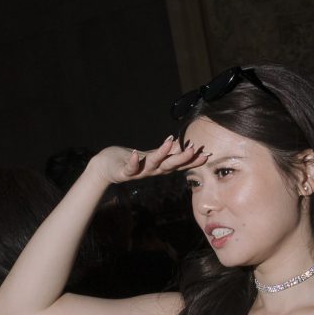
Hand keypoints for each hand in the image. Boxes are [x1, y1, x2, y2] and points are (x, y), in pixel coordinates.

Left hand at [86, 135, 205, 188]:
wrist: (106, 168)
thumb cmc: (130, 159)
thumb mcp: (151, 155)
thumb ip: (167, 153)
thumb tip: (184, 145)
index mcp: (159, 167)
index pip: (179, 164)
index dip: (193, 161)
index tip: (207, 154)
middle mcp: (152, 171)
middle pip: (170, 165)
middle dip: (182, 158)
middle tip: (194, 150)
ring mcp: (138, 172)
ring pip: (153, 164)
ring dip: (161, 154)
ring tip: (169, 142)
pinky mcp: (124, 171)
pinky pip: (130, 168)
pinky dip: (134, 162)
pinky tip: (136, 153)